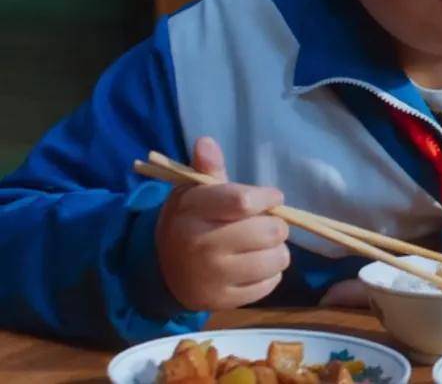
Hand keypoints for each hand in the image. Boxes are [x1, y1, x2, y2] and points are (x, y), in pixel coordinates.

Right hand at [155, 137, 290, 310]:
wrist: (163, 270)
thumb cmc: (188, 222)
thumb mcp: (192, 193)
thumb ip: (207, 169)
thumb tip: (207, 141)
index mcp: (194, 214)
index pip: (243, 202)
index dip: (267, 198)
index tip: (272, 197)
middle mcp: (204, 247)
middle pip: (269, 231)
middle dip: (275, 223)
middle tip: (264, 223)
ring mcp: (216, 278)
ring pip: (277, 258)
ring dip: (277, 249)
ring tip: (261, 244)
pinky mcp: (226, 301)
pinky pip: (272, 283)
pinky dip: (270, 272)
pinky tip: (254, 264)